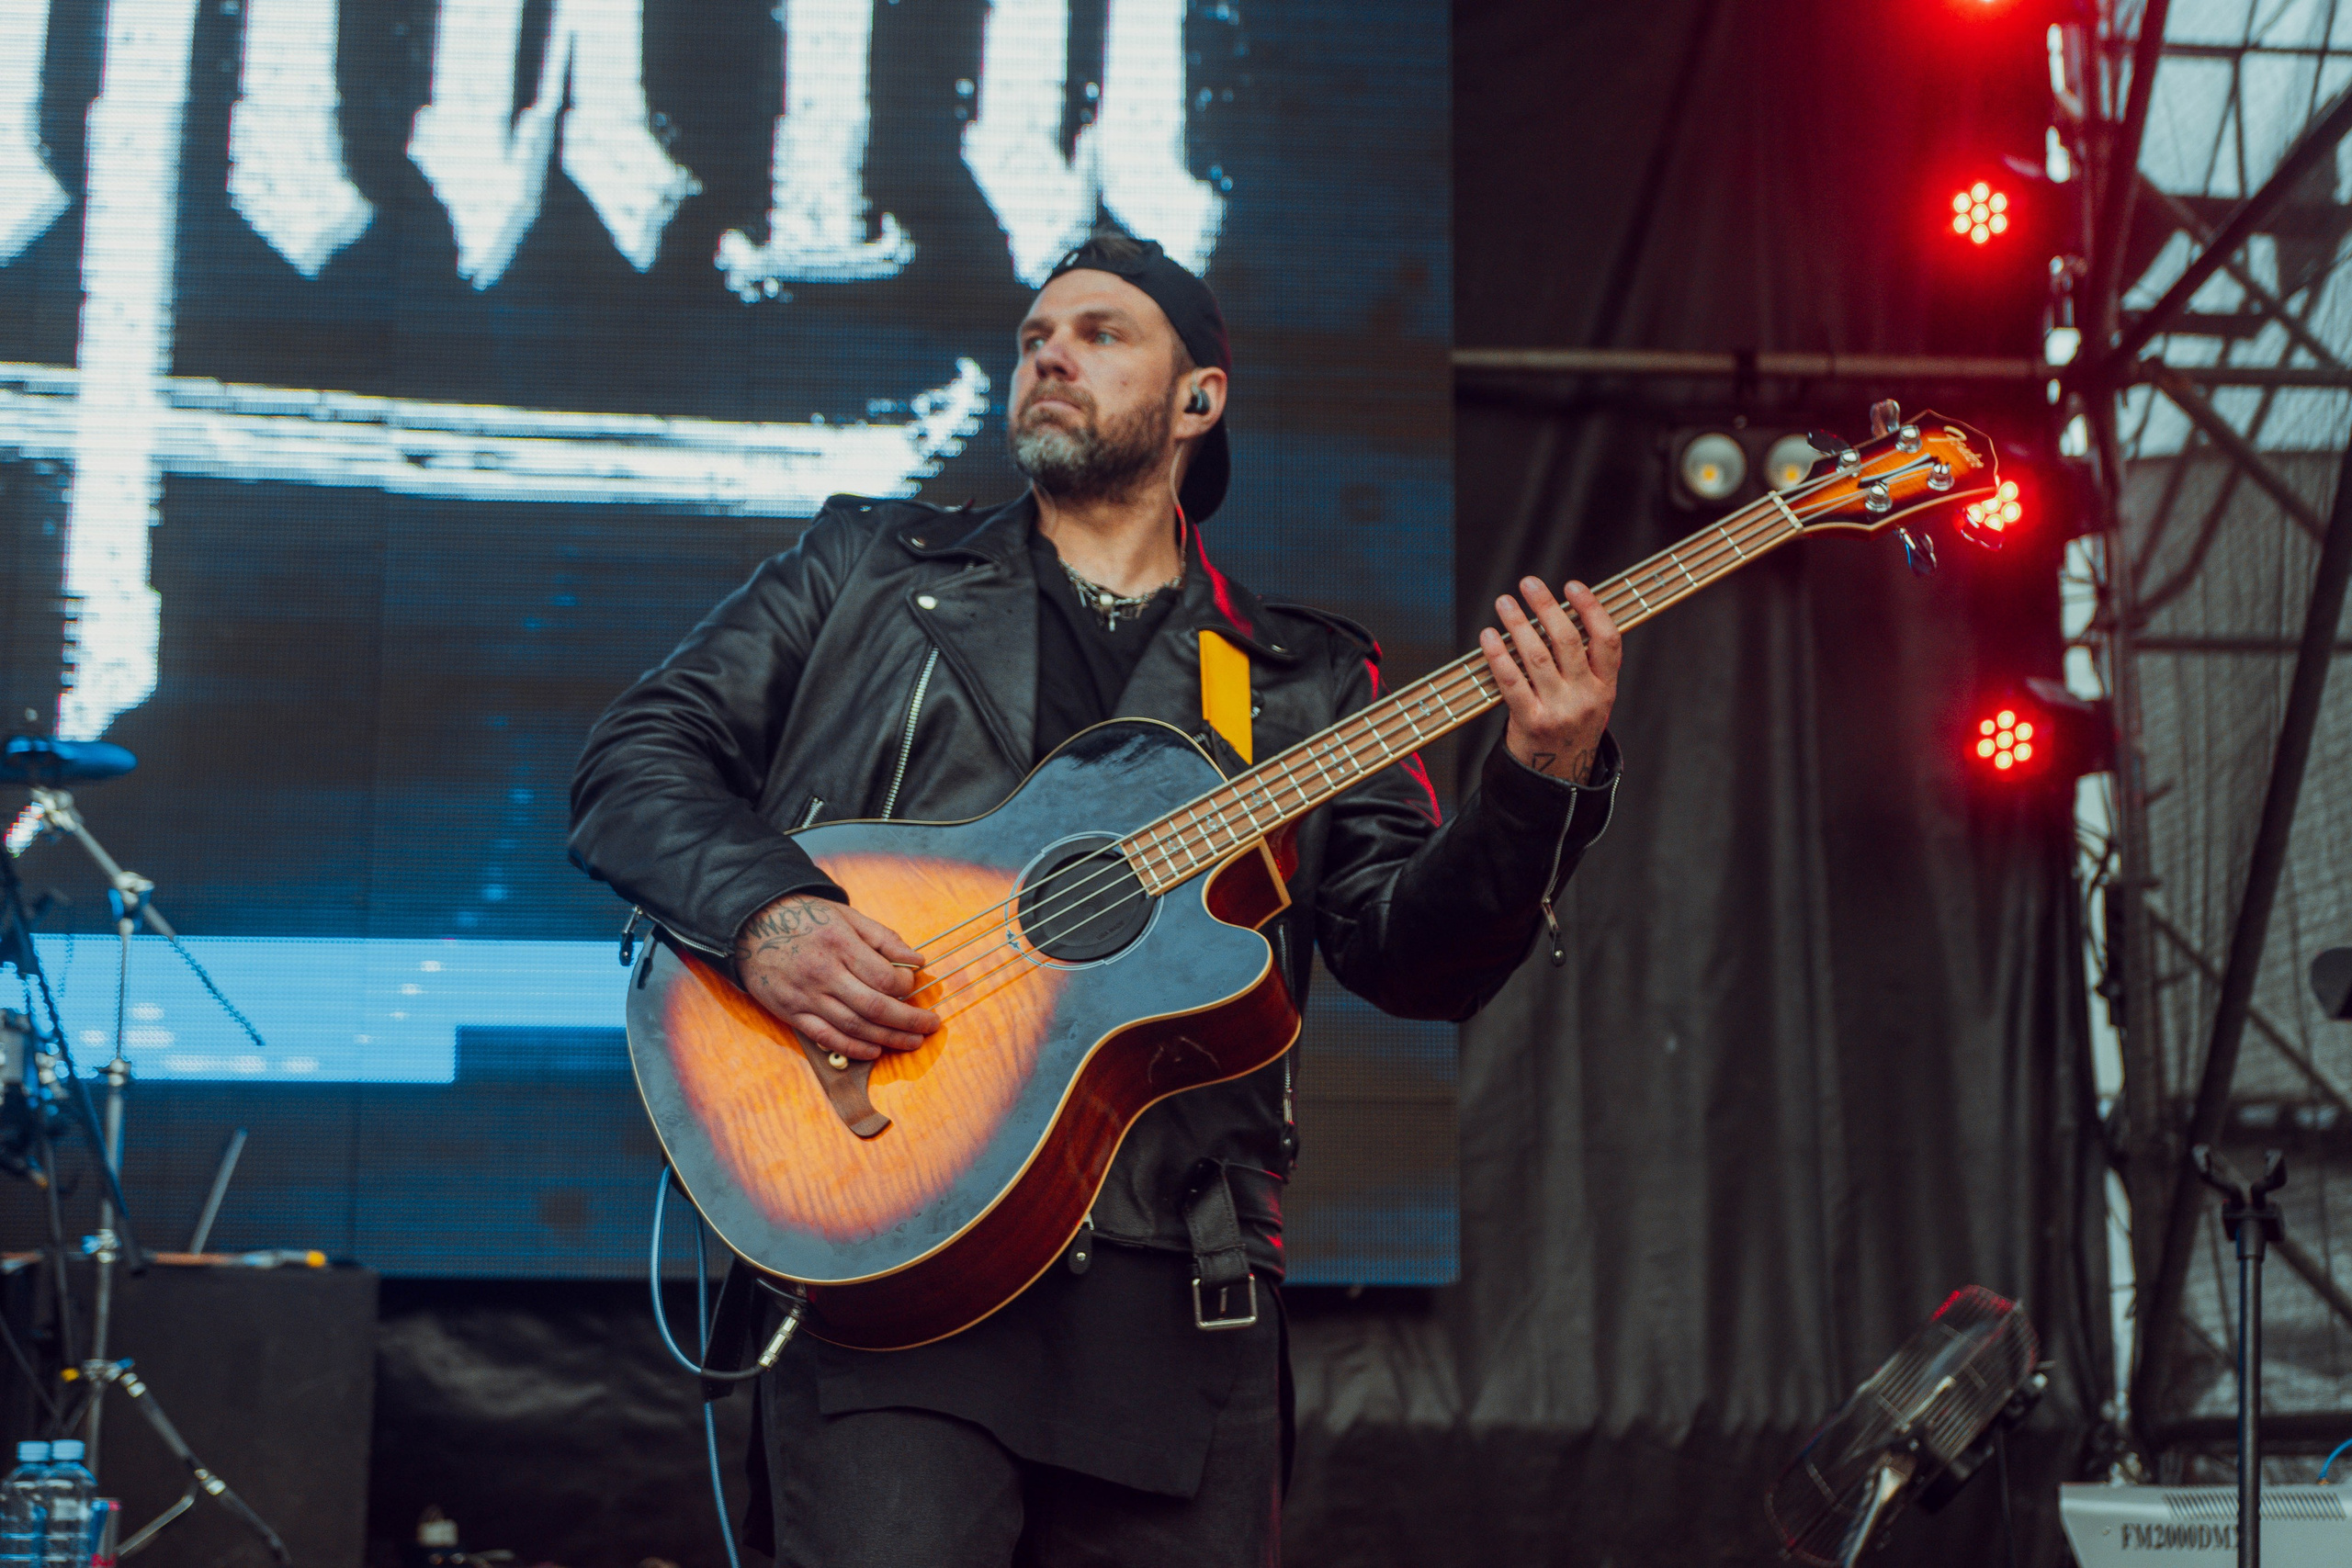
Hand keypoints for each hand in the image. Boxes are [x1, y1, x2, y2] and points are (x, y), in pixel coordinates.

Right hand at [734, 894, 939, 1060]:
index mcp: (840, 945)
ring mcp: (807, 997)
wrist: (752, 926)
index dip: (907, 986)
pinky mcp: (792, 1013)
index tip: (915, 985)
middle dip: (909, 1021)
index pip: (885, 976)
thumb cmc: (805, 918)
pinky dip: (853, 1048)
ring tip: (912, 1041)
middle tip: (931, 1026)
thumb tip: (918, 961)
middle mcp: (824, 974)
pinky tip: (875, 1050)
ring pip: (855, 1027)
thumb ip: (883, 938)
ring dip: (889, 1039)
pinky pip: (827, 1038)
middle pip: (875, 1007)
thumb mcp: (846, 916)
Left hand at [1478, 577, 1620, 783]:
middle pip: (1568, 641)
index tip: (1572, 586)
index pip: (1607, 639)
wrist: (1558, 777)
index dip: (1591, 608)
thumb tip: (1558, 613)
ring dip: (1518, 624)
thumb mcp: (1593, 698)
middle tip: (1528, 583)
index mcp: (1606, 687)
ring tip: (1505, 603)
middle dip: (1546, 606)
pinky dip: (1497, 655)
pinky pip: (1511, 681)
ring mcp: (1559, 710)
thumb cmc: (1571, 726)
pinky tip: (1488, 636)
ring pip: (1536, 655)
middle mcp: (1586, 697)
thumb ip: (1585, 664)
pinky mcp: (1531, 722)